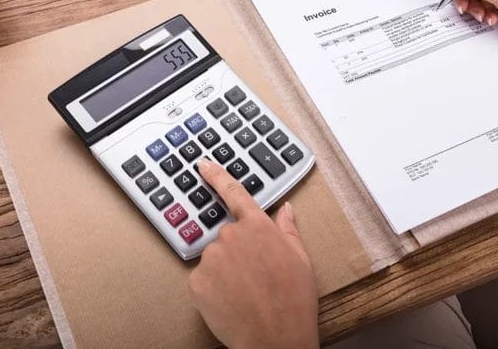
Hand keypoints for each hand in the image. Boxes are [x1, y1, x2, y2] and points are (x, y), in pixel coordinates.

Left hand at [189, 159, 318, 348]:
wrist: (274, 338)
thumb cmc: (293, 301)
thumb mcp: (300, 259)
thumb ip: (287, 230)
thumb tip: (285, 210)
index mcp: (258, 227)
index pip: (234, 194)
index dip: (216, 176)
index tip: (203, 164)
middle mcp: (232, 236)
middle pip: (228, 234)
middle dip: (238, 250)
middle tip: (255, 275)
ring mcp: (212, 259)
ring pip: (215, 258)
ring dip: (225, 270)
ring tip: (245, 292)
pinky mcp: (197, 281)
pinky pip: (203, 279)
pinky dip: (213, 288)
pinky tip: (231, 301)